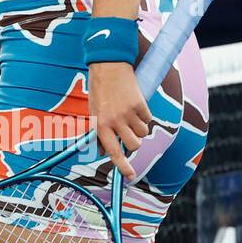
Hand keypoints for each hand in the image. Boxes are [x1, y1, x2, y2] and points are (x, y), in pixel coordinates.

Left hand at [87, 61, 151, 179]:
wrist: (109, 66)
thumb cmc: (99, 90)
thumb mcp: (93, 111)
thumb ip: (100, 132)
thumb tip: (104, 152)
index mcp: (101, 124)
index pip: (113, 152)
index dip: (123, 167)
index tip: (131, 176)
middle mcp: (115, 121)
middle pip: (134, 145)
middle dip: (135, 142)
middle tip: (129, 132)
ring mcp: (128, 113)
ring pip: (143, 133)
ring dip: (139, 128)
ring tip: (130, 114)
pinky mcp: (140, 104)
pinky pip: (148, 119)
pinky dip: (144, 115)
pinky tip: (135, 105)